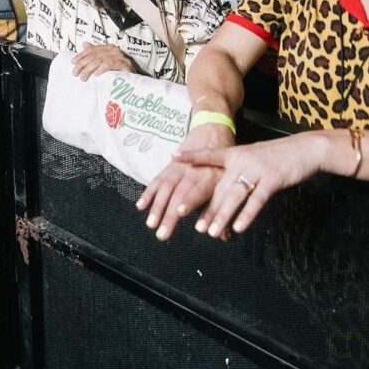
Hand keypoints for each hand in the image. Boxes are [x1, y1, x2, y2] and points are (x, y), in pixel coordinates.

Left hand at [71, 42, 134, 80]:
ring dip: (89, 69)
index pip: (92, 50)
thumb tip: (84, 44)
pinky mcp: (125, 64)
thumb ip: (95, 53)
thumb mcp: (104, 63)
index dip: (81, 55)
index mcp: (109, 48)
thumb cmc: (118, 73)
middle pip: (94, 55)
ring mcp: (120, 57)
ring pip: (100, 60)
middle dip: (83, 64)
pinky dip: (102, 68)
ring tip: (83, 77)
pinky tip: (96, 74)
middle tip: (75, 73)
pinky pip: (110, 64)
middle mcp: (114, 50)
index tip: (73, 62)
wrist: (134, 83)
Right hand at [136, 122, 232, 240]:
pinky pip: (157, 180)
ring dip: (157, 206)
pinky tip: (141, 205)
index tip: (179, 212)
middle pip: (179, 193)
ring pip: (166, 187)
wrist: (211, 130)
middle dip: (169, 214)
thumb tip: (225, 238)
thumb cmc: (222, 163)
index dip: (189, 200)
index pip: (198, 189)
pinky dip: (148, 193)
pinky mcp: (169, 166)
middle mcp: (192, 171)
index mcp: (210, 176)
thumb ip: (221, 208)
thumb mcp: (227, 181)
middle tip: (162, 234)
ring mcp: (179, 167)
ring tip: (151, 224)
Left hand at [170, 130, 328, 239]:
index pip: (210, 154)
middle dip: (206, 207)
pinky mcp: (271, 179)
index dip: (192, 156)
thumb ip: (237, 172)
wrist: (304, 149)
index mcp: (235, 153)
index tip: (174, 158)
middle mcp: (242, 159)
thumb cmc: (276, 157)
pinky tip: (239, 227)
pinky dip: (246, 215)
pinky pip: (256, 200)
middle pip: (219, 186)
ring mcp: (256, 168)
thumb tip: (222, 194)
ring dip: (222, 215)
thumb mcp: (253, 158)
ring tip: (211, 232)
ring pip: (234, 195)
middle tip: (194, 225)